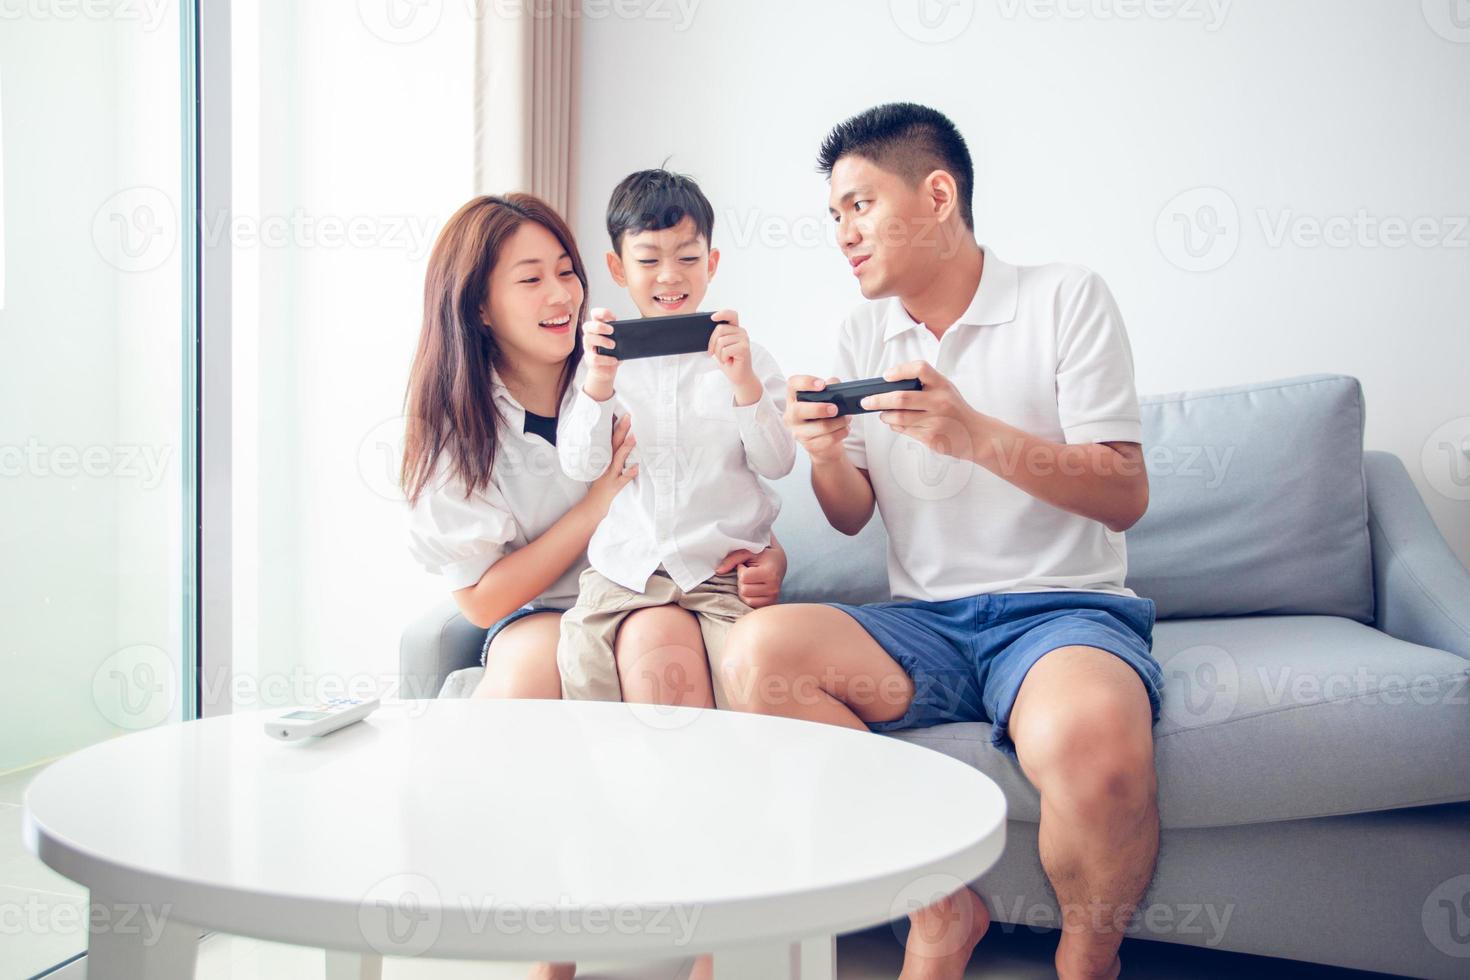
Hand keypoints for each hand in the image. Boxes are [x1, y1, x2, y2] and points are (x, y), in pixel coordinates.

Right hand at [582, 308, 618, 401]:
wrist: (605, 371)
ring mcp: (588, 348)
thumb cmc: (612, 353)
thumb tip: (639, 331)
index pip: (594, 314)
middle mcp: (589, 335)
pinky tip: (615, 360)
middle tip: (612, 330)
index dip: (602, 313)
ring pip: (587, 339)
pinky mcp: (590, 360)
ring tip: (613, 345)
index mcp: (596, 328)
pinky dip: (606, 359)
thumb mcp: (618, 341)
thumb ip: (622, 334)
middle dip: (600, 326)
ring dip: (602, 341)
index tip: (614, 318)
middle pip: (587, 325)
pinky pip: (595, 358)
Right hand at [585, 414, 636, 512]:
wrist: (592, 505)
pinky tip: (636, 467)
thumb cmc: (601, 485)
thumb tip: (624, 445)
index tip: (624, 414)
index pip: (612, 439)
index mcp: (606, 459)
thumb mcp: (606, 469)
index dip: (618, 427)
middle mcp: (607, 464)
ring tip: (633, 437)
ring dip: (626, 448)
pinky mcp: (614, 485)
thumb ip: (614, 458)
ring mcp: (610, 474)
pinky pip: (622, 479)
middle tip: (628, 417)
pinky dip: (629, 474)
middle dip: (621, 430)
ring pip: (618, 459)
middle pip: (615, 444)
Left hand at [708, 310, 760, 404]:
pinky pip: (725, 350)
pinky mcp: (744, 348)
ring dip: (719, 354)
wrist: (739, 377)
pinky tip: (730, 361)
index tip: (712, 317)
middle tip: (716, 354)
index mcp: (735, 329)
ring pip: (721, 341)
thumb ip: (716, 337)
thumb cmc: (728, 361)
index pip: (731, 315)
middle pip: (719, 329)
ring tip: (726, 359)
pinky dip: (724, 358)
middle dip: (713, 343)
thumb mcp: (719, 347)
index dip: (722, 313)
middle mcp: (741, 331)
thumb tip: (703, 330)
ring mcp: (744, 339)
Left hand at [715, 539, 786, 607]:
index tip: (747, 565)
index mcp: (770, 573)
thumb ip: (732, 559)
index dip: (741, 570)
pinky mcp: (771, 604)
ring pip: (747, 600)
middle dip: (742, 581)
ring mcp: (773, 598)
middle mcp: (774, 588)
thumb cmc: (762, 555)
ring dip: (745, 590)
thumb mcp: (748, 551)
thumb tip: (718, 571)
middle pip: (744, 590)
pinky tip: (754, 588)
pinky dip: (749, 597)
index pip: (743, 578)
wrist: (779, 563)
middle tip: (750, 573)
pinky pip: (752, 605)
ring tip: (752, 580)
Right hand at [784, 375, 851, 465]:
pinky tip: (845, 429)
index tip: (822, 385)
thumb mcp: (827, 398)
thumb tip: (836, 385)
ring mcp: (798, 432)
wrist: (824, 443)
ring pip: (820, 427)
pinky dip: (842, 432)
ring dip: (839, 422)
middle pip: (800, 410)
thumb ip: (831, 387)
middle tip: (835, 409)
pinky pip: (828, 439)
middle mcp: (792, 415)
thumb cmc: (824, 415)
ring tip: (847, 418)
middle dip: (820, 409)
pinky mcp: (809, 445)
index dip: (806, 382)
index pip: (793, 384)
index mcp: (794, 398)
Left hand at [860, 361, 982, 461]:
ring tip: (883, 414)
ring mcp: (935, 420)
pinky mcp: (931, 437)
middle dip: (877, 400)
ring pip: (899, 417)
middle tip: (866, 401)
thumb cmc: (956, 410)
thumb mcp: (946, 390)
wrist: (977, 435)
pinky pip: (905, 430)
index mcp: (943, 385)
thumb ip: (924, 386)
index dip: (900, 370)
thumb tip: (890, 385)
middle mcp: (940, 401)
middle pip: (901, 398)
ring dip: (885, 416)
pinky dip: (895, 426)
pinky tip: (894, 423)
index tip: (886, 376)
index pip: (920, 368)